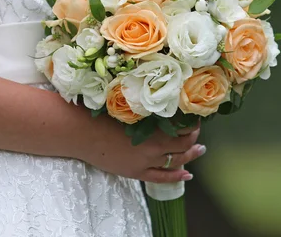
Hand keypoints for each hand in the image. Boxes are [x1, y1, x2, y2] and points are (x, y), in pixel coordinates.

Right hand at [79, 117, 204, 182]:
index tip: (195, 116)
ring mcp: (145, 161)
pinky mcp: (136, 172)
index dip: (192, 123)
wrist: (80, 133)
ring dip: (190, 155)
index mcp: (152, 126)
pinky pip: (162, 177)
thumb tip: (163, 104)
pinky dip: (177, 176)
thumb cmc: (101, 114)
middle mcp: (153, 145)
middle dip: (193, 137)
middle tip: (197, 131)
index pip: (182, 127)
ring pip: (176, 161)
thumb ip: (147, 109)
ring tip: (200, 150)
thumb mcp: (128, 106)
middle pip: (183, 144)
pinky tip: (187, 174)